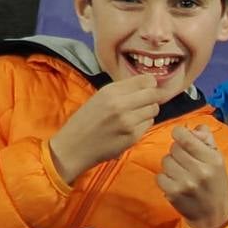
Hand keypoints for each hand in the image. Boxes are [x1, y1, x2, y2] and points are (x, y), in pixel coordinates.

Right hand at [48, 72, 163, 182]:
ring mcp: (128, 121)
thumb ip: (123, 90)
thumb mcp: (100, 97)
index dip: (151, 84)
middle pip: (154, 94)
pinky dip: (143, 125)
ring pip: (154, 110)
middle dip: (154, 98)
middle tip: (146, 102)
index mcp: (110, 91)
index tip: (149, 89)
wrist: (72, 147)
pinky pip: (149, 124)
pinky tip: (130, 128)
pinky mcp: (133, 136)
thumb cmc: (85, 121)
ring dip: (148, 112)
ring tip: (134, 116)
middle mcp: (120, 104)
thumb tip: (151, 84)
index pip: (146, 80)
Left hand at [154, 122, 227, 227]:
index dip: (180, 134)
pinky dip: (165, 178)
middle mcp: (200, 170)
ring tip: (181, 172)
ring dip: (171, 165)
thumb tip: (195, 127)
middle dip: (178, 151)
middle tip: (186, 161)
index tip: (181, 137)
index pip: (185, 137)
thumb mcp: (219, 161)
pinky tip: (175, 182)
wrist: (212, 214)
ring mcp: (185, 182)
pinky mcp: (173, 192)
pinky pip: (160, 175)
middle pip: (174, 147)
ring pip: (166, 160)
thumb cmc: (215, 184)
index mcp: (213, 159)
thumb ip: (207, 141)